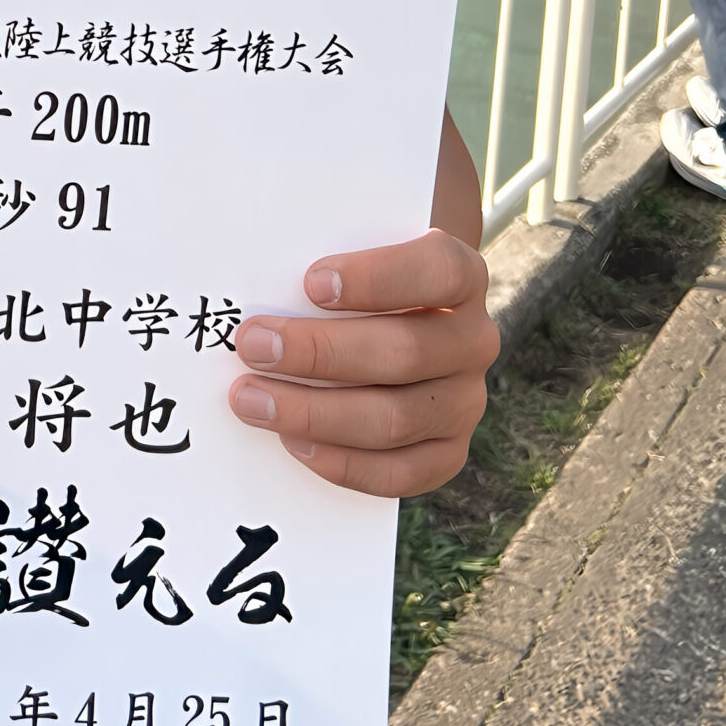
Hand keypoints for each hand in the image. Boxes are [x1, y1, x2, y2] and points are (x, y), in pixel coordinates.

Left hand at [225, 229, 494, 495]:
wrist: (392, 328)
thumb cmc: (358, 283)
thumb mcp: (353, 253)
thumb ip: (324, 255)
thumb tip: (263, 280)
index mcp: (460, 277)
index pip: (438, 271)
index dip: (377, 278)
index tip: (311, 283)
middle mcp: (473, 340)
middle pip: (405, 352)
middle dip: (319, 353)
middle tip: (253, 345)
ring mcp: (464, 401)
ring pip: (396, 418)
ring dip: (315, 413)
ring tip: (252, 400)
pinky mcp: (447, 451)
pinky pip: (399, 473)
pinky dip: (343, 462)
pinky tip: (293, 441)